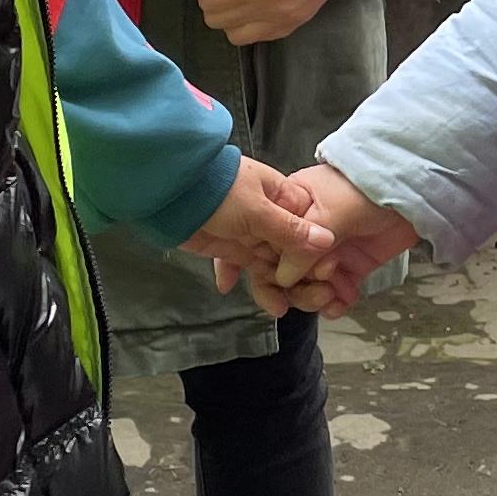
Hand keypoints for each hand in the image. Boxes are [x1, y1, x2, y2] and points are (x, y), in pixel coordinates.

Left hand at [181, 159, 338, 292]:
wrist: (169, 192)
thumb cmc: (215, 189)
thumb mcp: (259, 210)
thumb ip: (291, 229)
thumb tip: (326, 240)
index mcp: (280, 196)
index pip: (307, 227)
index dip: (315, 252)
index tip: (323, 276)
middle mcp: (266, 213)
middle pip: (289, 249)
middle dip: (297, 275)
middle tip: (309, 299)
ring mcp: (246, 230)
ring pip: (268, 262)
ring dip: (274, 284)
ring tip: (280, 306)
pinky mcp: (226, 244)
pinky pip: (242, 266)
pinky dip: (242, 279)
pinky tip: (248, 293)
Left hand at [193, 0, 376, 47]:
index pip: (210, 1)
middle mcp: (271, 7)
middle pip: (219, 21)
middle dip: (212, 3)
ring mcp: (285, 19)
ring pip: (237, 36)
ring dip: (230, 19)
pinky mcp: (296, 23)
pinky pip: (261, 37)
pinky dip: (251, 25)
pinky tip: (254, 4)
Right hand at [250, 163, 418, 317]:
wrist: (412, 193)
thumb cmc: (368, 188)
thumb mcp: (330, 213)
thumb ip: (304, 246)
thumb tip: (282, 277)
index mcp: (291, 210)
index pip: (263, 243)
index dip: (259, 267)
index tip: (259, 287)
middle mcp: (305, 234)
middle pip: (282, 272)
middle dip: (294, 289)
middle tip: (316, 291)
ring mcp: (328, 252)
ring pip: (307, 287)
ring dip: (314, 297)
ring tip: (331, 295)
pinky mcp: (351, 267)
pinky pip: (334, 293)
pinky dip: (335, 304)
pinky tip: (339, 305)